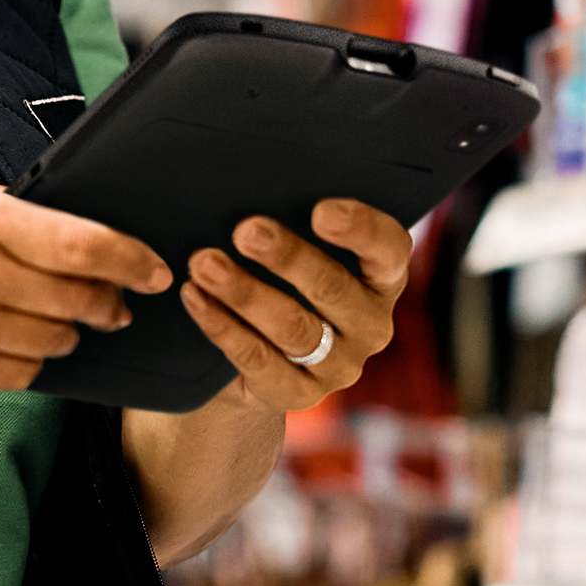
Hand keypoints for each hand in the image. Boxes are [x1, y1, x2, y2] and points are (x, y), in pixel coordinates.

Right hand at [0, 177, 168, 395]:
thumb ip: (0, 212)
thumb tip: (61, 227)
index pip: (81, 242)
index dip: (130, 259)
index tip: (154, 269)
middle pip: (78, 297)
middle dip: (109, 302)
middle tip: (118, 302)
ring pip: (55, 340)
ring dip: (69, 332)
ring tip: (61, 321)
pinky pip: (21, 374)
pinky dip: (32, 361)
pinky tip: (21, 344)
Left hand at [182, 199, 409, 412]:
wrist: (260, 356)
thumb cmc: (282, 280)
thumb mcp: (298, 253)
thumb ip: (292, 223)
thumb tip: (253, 191)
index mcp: (382, 278)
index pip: (389, 250)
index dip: (361, 229)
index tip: (321, 210)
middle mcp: (371, 325)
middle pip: (333, 288)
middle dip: (287, 257)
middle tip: (245, 230)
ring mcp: (338, 366)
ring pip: (294, 328)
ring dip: (245, 293)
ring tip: (204, 263)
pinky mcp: (299, 394)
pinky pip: (258, 359)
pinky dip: (222, 326)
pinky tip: (196, 298)